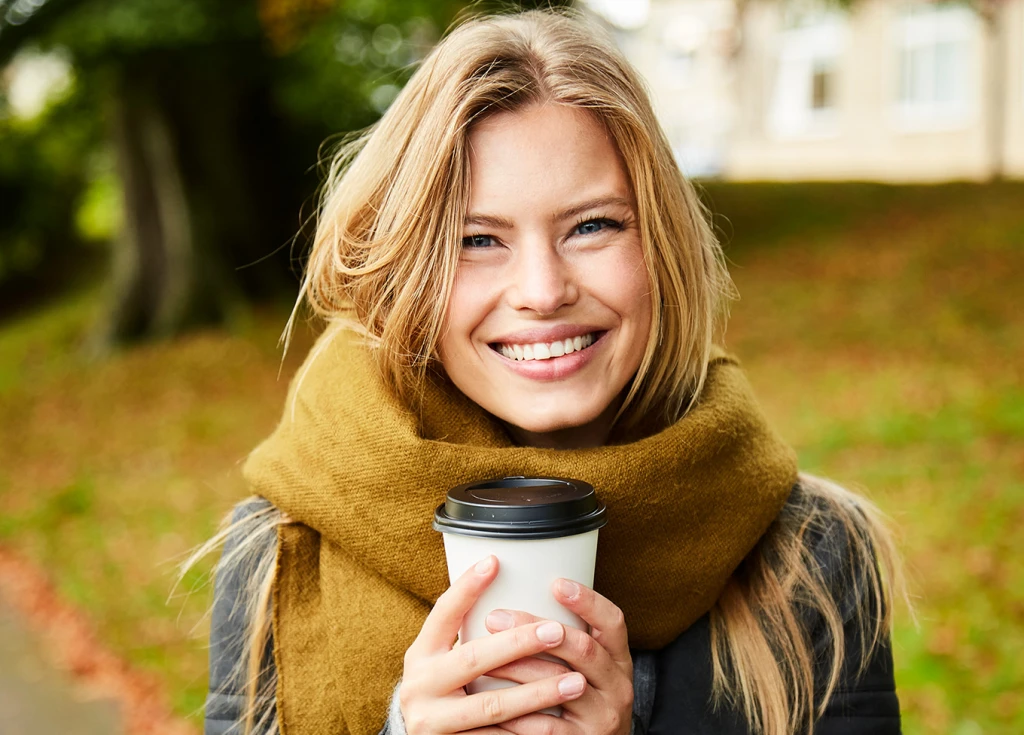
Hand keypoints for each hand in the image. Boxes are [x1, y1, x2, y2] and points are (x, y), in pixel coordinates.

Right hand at [399, 556, 589, 733]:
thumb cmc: (444, 690)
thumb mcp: (442, 659)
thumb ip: (467, 634)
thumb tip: (504, 578)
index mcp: (420, 654)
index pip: (442, 613)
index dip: (466, 588)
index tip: (494, 562)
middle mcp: (420, 685)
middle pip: (473, 659)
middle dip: (518, 643)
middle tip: (556, 630)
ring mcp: (433, 720)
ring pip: (492, 706)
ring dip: (538, 693)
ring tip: (575, 682)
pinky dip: (529, 730)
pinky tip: (559, 721)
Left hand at [484, 579, 633, 734]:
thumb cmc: (583, 702)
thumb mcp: (590, 671)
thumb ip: (567, 642)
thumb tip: (516, 595)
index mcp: (618, 660)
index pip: (613, 622)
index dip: (588, 601)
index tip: (556, 583)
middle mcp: (617, 686)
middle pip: (582, 649)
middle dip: (535, 629)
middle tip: (495, 617)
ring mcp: (603, 716)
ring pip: (561, 685)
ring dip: (519, 668)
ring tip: (485, 658)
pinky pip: (548, 726)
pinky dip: (519, 713)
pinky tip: (493, 701)